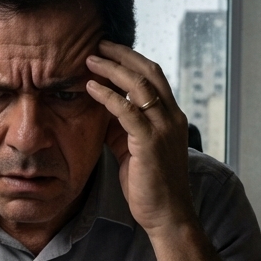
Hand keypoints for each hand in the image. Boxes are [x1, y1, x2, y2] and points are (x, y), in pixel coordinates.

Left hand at [85, 41, 195, 236]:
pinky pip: (126, 110)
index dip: (131, 60)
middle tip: (97, 44)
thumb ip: (122, 127)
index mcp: (171, 117)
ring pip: (138, 85)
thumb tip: (102, 107)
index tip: (108, 50)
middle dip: (122, 54)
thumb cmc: (150, 186)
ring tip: (89, 59)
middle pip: (148, 71)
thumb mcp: (134, 149)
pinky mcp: (149, 142)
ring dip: (111, 69)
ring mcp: (163, 128)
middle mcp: (171, 117)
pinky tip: (90, 87)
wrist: (168, 216)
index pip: (154, 76)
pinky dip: (107, 95)